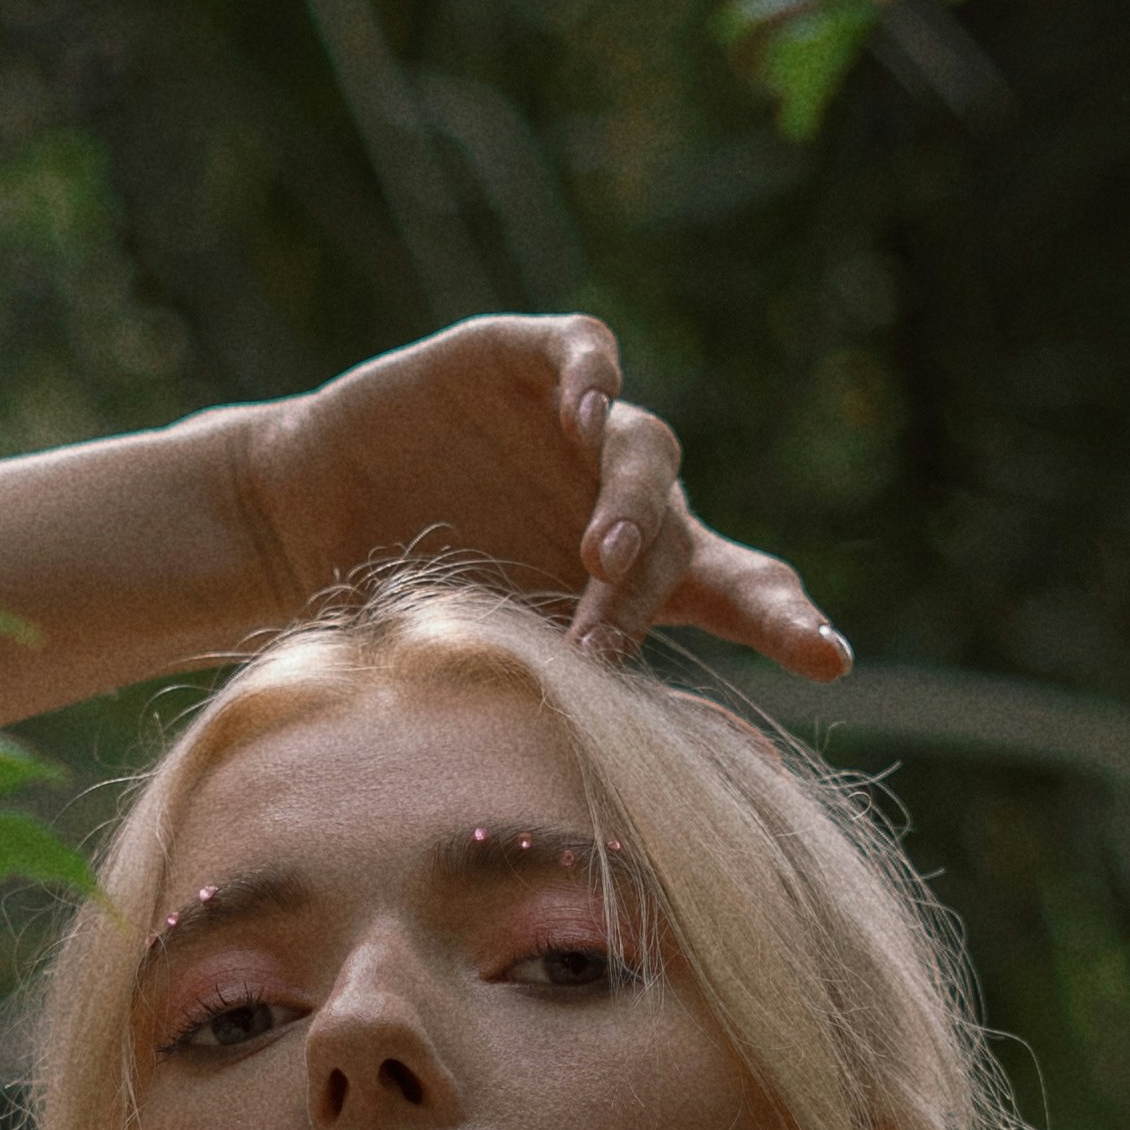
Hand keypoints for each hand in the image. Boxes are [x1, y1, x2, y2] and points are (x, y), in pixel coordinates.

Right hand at [234, 311, 847, 682]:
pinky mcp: (524, 358)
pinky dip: (591, 375)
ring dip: (629, 505)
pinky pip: (586, 350)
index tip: (829, 660)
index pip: (738, 593)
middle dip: (649, 591)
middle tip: (604, 646)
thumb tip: (594, 779)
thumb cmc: (397, 612)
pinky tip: (580, 413)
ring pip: (647, 451)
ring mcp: (577, 426)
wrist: (300, 526)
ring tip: (598, 558)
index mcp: (639, 578)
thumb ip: (541, 694)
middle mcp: (622, 499)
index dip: (784, 620)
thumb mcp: (477, 664)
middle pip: (683, 534)